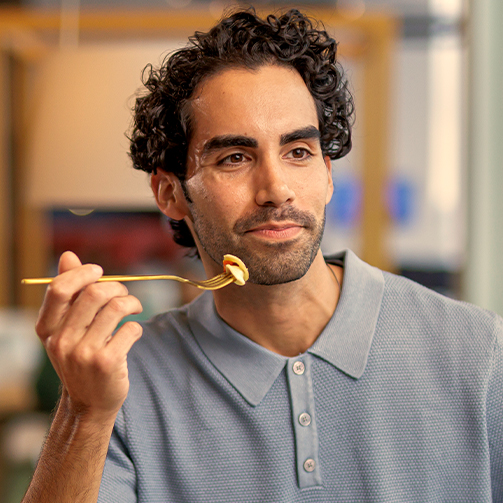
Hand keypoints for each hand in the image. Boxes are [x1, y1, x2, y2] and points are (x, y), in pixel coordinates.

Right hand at [35, 251, 142, 420]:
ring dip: (131, 302)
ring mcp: (83, 354)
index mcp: (48, 328)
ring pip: (116, 307)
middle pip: (93, 293)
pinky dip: (137, 326)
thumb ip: (69, 293)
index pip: (59, 288)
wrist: (89, 403)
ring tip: (134, 308)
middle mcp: (61, 341)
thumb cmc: (81, 357)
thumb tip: (68, 255)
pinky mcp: (107, 363)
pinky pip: (131, 328)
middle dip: (116, 287)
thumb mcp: (67, 328)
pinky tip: (132, 333)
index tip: (99, 272)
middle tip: (123, 294)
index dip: (83, 273)